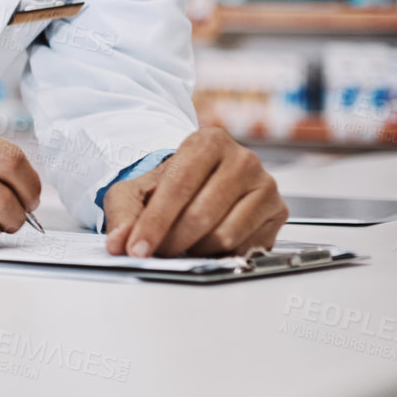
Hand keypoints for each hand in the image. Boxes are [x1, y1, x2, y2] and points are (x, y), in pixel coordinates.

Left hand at [102, 127, 287, 257]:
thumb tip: (117, 243)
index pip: (178, 187)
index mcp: (208, 141)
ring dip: (194, 249)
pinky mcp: (278, 212)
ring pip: (224, 235)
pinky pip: (245, 247)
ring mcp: (265, 185)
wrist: (202, 180)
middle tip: (155, 252)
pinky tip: (205, 244)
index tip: (136, 248)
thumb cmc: (170, 183)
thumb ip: (124, 213)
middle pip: (202, 214)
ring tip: (180, 244)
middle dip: (172, 240)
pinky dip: (219, 254)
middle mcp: (243, 159)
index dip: (154, 223)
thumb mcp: (137, 189)